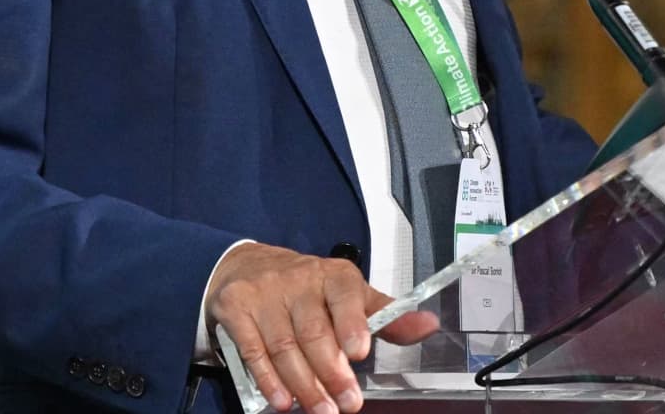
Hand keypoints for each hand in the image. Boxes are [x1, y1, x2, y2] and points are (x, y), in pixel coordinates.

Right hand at [207, 242, 437, 413]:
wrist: (247, 265)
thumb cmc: (307, 287)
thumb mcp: (348, 294)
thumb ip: (387, 315)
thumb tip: (428, 325)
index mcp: (333, 274)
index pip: (345, 295)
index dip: (352, 323)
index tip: (359, 352)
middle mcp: (299, 280)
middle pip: (314, 331)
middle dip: (332, 372)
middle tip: (347, 404)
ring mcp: (265, 294)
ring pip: (285, 346)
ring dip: (304, 384)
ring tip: (321, 409)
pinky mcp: (236, 309)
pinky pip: (253, 350)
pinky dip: (269, 380)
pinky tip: (283, 400)